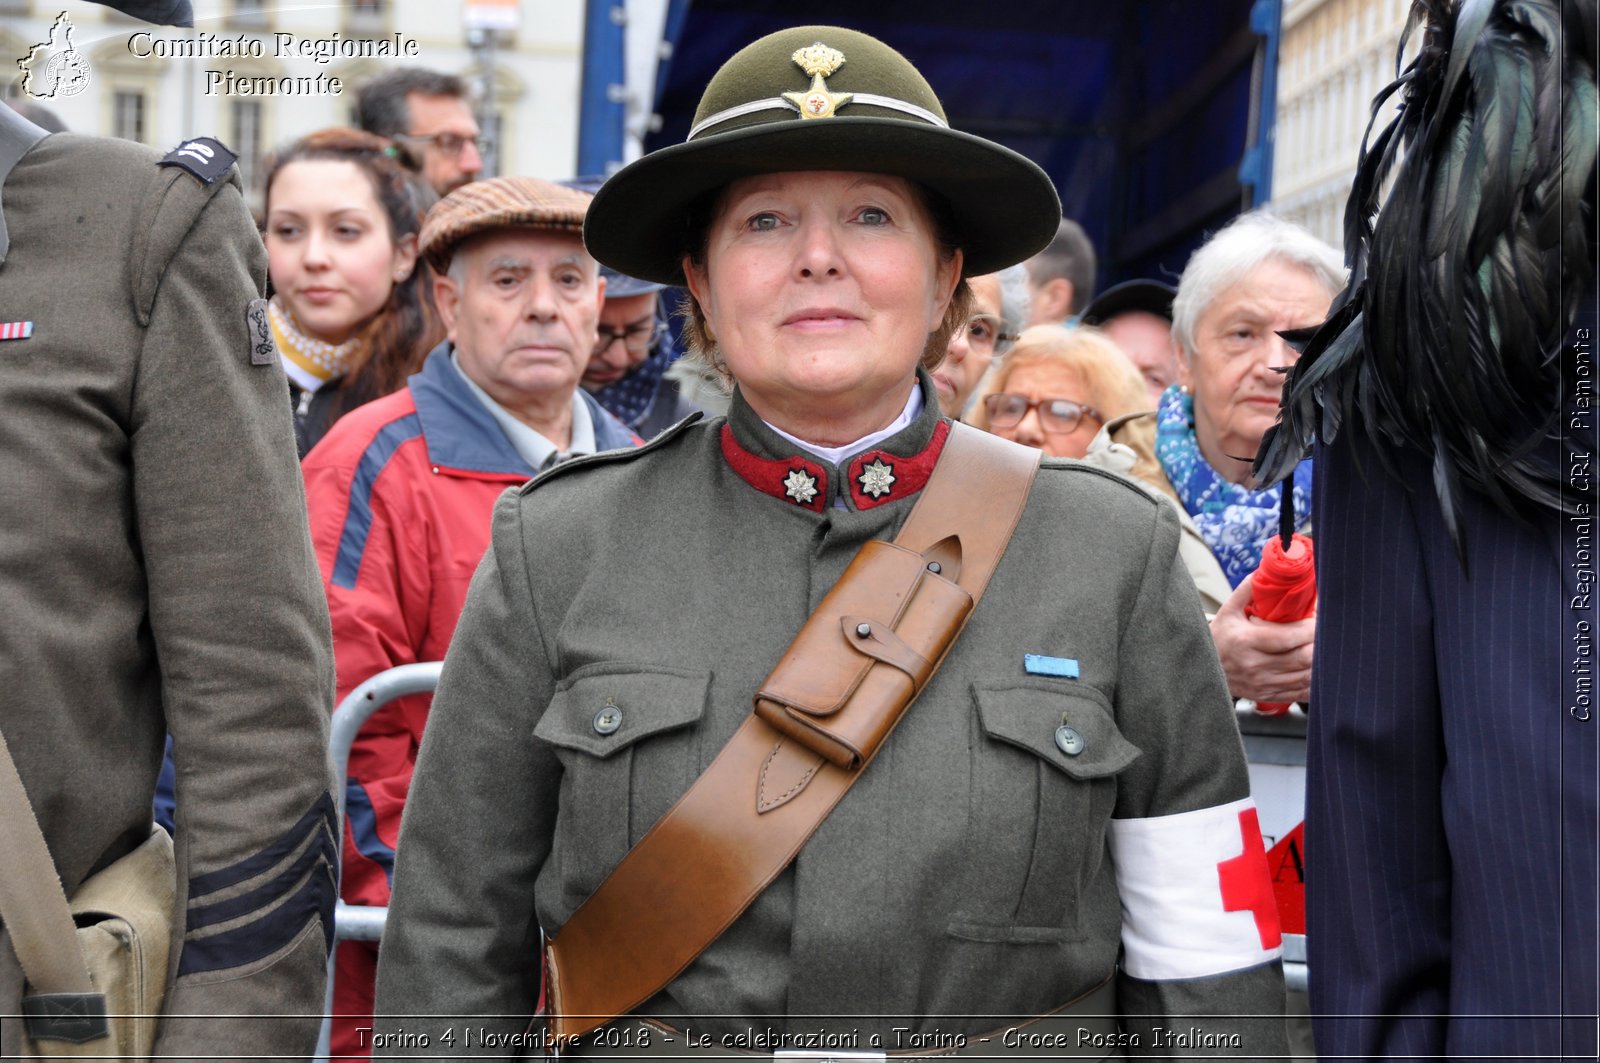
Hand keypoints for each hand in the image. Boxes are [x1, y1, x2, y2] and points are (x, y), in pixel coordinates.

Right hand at [1209, 574, 1314, 703]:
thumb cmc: (1218, 638)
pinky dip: (1315, 682)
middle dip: (1320, 645)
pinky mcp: (1268, 696)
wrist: (1202, 668)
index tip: (1319, 619)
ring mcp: (1263, 684)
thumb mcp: (1228, 611)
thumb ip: (1248, 590)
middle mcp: (1255, 665)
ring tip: (1326, 649)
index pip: (1288, 637)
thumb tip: (1267, 570)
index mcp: (1246, 642)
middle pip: (1301, 658)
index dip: (1310, 629)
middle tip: (1327, 633)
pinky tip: (1320, 671)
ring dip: (1321, 663)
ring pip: (1305, 676)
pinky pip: (1300, 692)